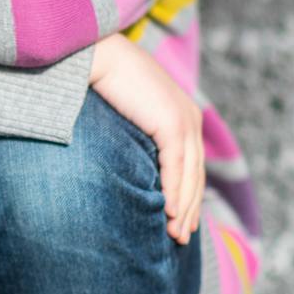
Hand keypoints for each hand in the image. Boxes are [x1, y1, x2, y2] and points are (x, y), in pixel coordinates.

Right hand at [87, 34, 204, 244]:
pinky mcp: (171, 125)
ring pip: (190, 175)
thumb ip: (137, 132)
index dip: (189, 194)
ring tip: (176, 234)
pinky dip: (174, 193)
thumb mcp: (128, 111)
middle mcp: (190, 118)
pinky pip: (176, 168)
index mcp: (184, 114)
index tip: (181, 220)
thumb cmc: (103, 81)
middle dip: (191, 208)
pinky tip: (170, 214)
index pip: (192, 163)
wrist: (97, 56)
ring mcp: (184, 121)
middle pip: (196, 174)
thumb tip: (129, 160)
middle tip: (182, 238)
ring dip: (184, 208)